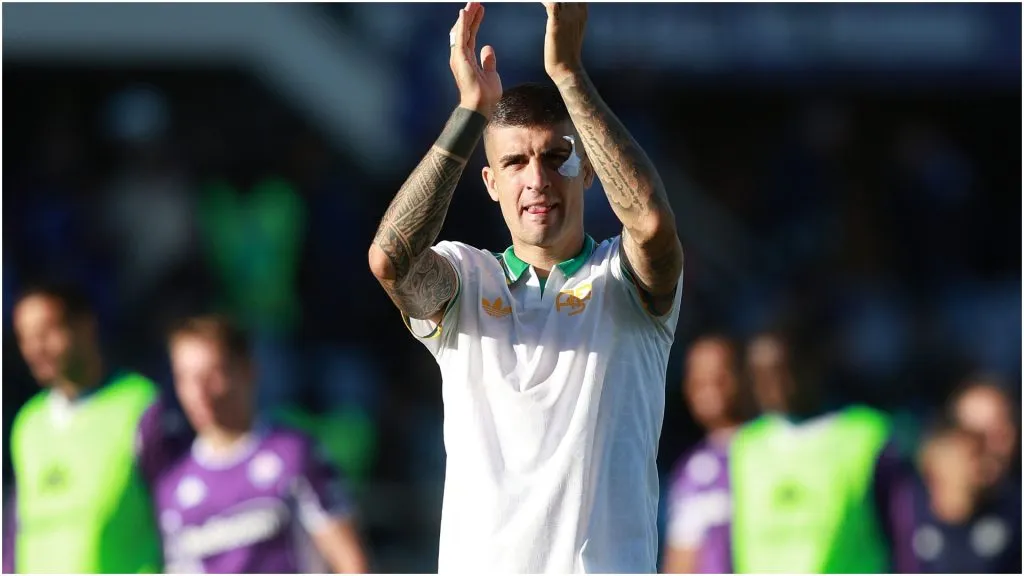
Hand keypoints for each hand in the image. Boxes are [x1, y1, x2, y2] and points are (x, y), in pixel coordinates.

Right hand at [449, 2, 501, 117]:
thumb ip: (488, 60)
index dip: (475, 22)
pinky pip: (460, 37)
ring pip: (462, 31)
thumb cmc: (486, 95)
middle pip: (465, 30)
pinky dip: (462, 24)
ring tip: (472, 3)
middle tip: (475, 2)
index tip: (480, 11)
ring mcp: (459, 56)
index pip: (471, 36)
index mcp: (468, 60)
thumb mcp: (491, 73)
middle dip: (470, 15)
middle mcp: (461, 56)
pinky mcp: (459, 57)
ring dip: (466, 16)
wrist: (481, 105)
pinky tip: (464, 12)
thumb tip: (488, 48)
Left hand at [542, 2, 587, 82]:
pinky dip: (544, 0)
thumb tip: (559, 6)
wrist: (566, 67)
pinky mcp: (556, 24)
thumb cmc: (567, 49)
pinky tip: (539, 0)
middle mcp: (577, 12)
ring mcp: (567, 17)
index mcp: (583, 12)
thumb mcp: (574, 28)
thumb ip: (571, 15)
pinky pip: (551, 3)